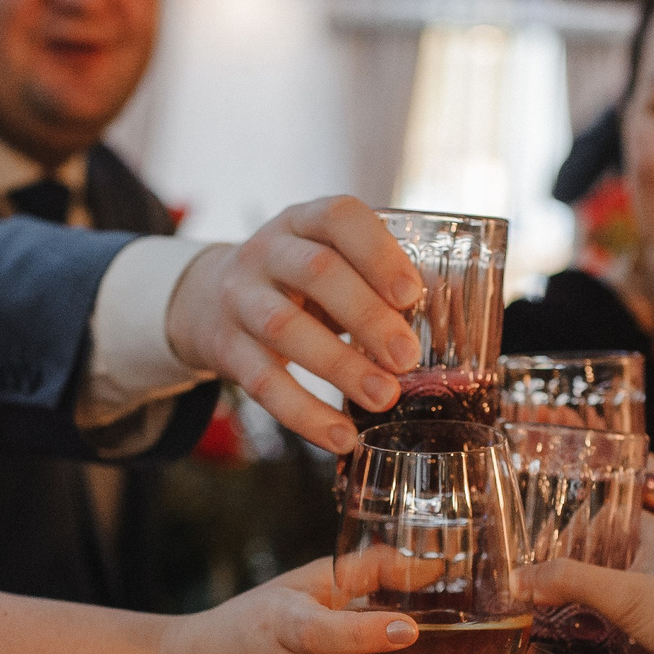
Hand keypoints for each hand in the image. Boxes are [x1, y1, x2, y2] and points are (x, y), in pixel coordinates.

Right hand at [165, 196, 424, 454]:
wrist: (208, 301)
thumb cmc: (297, 285)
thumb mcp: (330, 263)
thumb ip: (377, 281)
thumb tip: (444, 314)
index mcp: (304, 221)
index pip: (339, 217)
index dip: (377, 252)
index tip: (411, 294)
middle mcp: (268, 251)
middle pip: (316, 272)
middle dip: (366, 315)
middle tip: (406, 357)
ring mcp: (241, 298)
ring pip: (285, 327)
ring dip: (339, 366)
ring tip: (382, 397)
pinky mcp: (226, 349)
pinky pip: (263, 383)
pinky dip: (304, 414)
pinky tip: (340, 436)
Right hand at [524, 516, 653, 653]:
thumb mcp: (627, 593)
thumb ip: (570, 582)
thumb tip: (518, 580)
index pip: (602, 522)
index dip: (565, 535)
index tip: (529, 553)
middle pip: (600, 568)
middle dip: (564, 584)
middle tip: (523, 595)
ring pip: (608, 609)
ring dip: (579, 621)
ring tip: (537, 628)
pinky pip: (620, 644)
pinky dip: (598, 653)